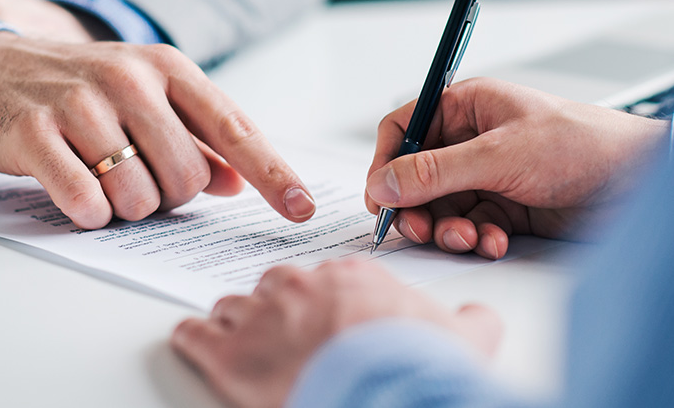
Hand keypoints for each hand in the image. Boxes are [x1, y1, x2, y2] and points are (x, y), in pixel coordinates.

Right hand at [0, 32, 315, 228]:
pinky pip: (85, 199)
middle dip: (168, 198)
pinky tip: (78, 195)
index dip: (273, 174)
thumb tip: (236, 182)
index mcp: (168, 70)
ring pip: (138, 195)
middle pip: (186, 177)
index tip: (301, 209)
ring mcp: (80, 102)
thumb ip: (195, 140)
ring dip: (125, 207)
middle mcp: (130, 79)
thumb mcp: (146, 99)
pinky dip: (89, 213)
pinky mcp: (35, 131)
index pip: (234, 128)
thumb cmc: (82, 89)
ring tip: (101, 179)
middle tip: (137, 180)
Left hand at [171, 259, 502, 407]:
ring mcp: (260, 316)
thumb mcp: (467, 339)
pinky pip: (195, 333)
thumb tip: (478, 316)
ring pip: (234, 306)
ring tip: (245, 347)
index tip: (325, 320)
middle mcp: (300, 287)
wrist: (384, 398)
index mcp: (350, 278)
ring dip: (237, 324)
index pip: (324, 277)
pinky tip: (198, 346)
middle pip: (277, 287)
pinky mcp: (226, 353)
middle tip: (287, 338)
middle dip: (279, 310)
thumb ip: (470, 319)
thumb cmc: (416, 367)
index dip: (323, 303)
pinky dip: (195, 340)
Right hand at [366, 78, 669, 258]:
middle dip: (417, 208)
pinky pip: (471, 227)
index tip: (381, 197)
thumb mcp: (501, 155)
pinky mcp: (506, 208)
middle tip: (420, 230)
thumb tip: (385, 183)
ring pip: (441, 208)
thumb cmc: (585, 145)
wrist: (642, 181)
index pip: (404, 128)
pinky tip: (496, 240)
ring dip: (449, 229)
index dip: (386, 162)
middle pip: (417, 177)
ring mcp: (489, 176)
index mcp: (467, 107)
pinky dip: (478, 238)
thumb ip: (436, 171)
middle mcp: (473, 140)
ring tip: (469, 238)